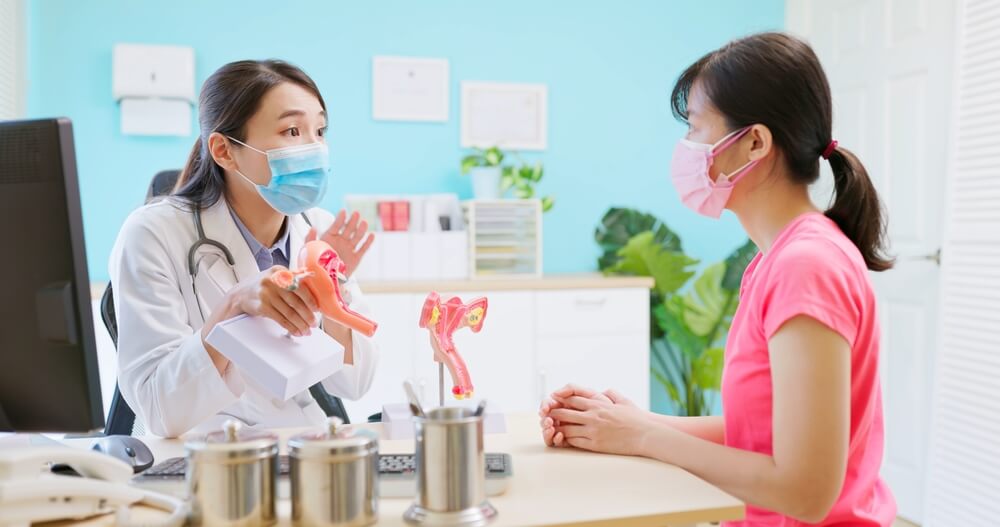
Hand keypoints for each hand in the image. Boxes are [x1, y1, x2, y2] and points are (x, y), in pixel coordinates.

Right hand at [201, 266, 320, 373]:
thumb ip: (291, 276)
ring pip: (288, 312)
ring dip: (300, 324)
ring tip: (307, 330)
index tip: (317, 309)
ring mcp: (266, 294)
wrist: (238, 295)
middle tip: (314, 323)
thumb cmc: (261, 286)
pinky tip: (296, 331)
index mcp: (279, 271)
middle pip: (295, 301)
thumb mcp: (275, 276)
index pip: (299, 286)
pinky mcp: (261, 306)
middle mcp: (272, 281)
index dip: (310, 299)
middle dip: (307, 315)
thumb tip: (310, 274)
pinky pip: (280, 319)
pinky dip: (290, 327)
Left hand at [310, 210, 374, 277]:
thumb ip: (310, 238)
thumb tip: (313, 227)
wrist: (324, 278)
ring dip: (361, 229)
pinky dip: (368, 242)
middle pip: (348, 229)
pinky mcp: (356, 257)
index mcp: (330, 237)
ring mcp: (349, 248)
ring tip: (364, 222)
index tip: (343, 211)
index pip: (336, 226)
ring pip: (357, 237)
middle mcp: (341, 241)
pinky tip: (371, 235)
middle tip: (356, 213)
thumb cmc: (315, 263)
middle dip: (352, 221)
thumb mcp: (309, 250)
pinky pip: (363, 249)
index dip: (340, 219)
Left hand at [540, 384, 632, 446]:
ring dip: (558, 428)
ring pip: (567, 428)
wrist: (646, 434)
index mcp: (598, 404)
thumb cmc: (636, 418)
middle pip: (565, 412)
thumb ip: (612, 393)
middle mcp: (593, 416)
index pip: (571, 399)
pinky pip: (575, 441)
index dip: (560, 400)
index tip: (553, 402)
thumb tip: (605, 390)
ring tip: (551, 428)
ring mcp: (593, 430)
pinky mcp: (595, 444)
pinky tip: (563, 439)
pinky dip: (567, 440)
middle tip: (545, 415)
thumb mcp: (623, 400)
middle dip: (553, 414)